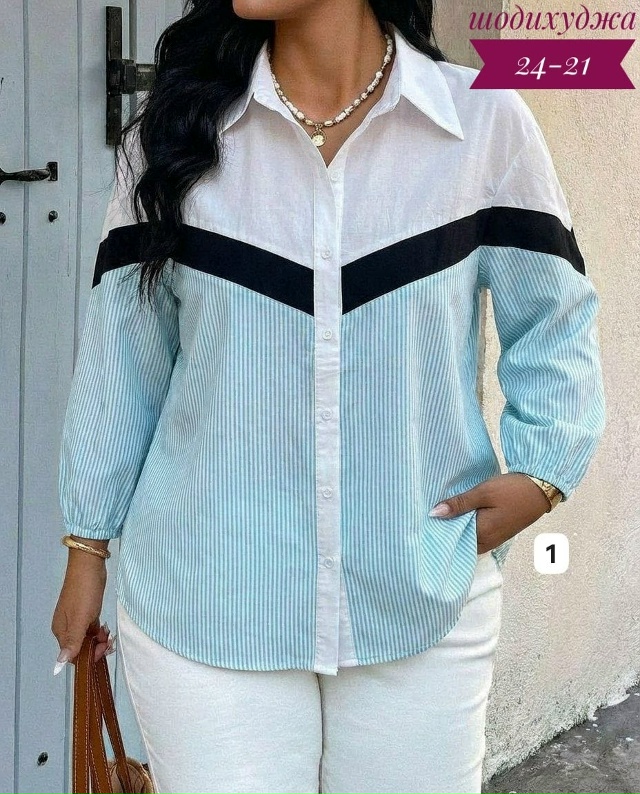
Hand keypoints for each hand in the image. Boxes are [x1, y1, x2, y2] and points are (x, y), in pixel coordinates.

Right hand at [51, 554, 112, 673]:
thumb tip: (59, 665)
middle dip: (95, 649)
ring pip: (87, 639)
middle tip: (109, 642)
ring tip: (109, 634)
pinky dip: (99, 632)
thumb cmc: (84, 592)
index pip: (72, 655)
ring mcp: (76, 619)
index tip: (102, 650)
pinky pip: (91, 629)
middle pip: (80, 648)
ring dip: (99, 641)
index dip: (88, 657)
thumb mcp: (80, 619)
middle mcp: (67, 627)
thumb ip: (72, 642)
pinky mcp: (86, 611)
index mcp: (61, 631)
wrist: (89, 566)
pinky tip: (106, 629)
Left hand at [428, 473, 551, 553]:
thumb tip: (434, 514)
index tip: (422, 523)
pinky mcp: (497, 533)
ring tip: (439, 515)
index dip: (437, 532)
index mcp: (482, 534)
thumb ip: (459, 503)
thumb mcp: (483, 492)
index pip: (452, 540)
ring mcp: (493, 539)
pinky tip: (458, 515)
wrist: (540, 489)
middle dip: (445, 531)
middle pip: (459, 541)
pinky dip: (466, 526)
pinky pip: (476, 534)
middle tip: (426, 518)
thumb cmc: (511, 490)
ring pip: (467, 538)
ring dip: (456, 528)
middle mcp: (487, 542)